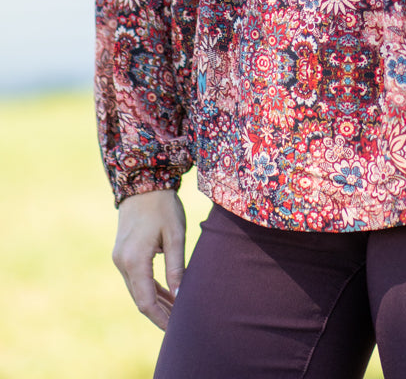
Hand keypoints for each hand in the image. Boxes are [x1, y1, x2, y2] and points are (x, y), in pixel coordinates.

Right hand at [112, 189, 185, 329]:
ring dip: (155, 301)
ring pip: (137, 290)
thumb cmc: (163, 206)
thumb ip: (176, 268)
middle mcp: (121, 263)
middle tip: (180, 321)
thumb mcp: (174, 236)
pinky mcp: (122, 253)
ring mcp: (119, 258)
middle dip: (159, 312)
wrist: (142, 182)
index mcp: (134, 261)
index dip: (160, 317)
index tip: (175, 328)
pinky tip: (165, 294)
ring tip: (176, 310)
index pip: (146, 301)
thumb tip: (180, 297)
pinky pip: (135, 278)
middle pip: (140, 298)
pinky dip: (149, 288)